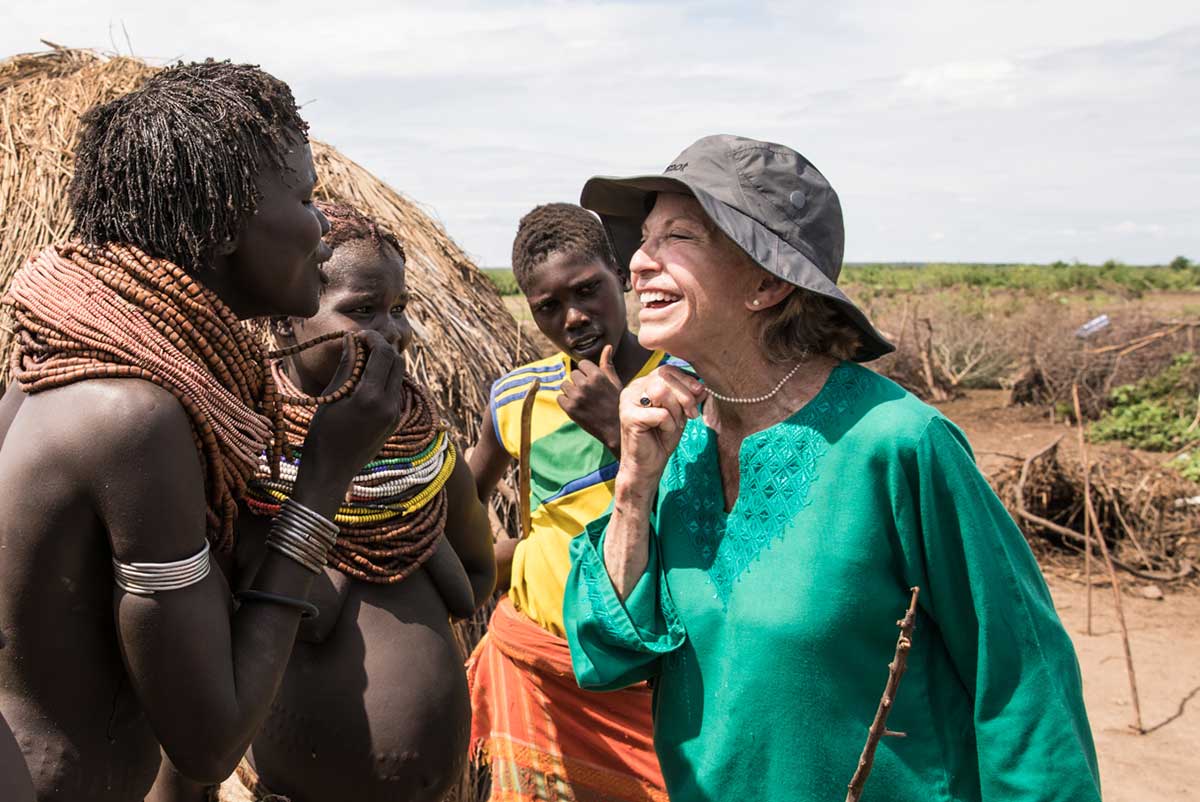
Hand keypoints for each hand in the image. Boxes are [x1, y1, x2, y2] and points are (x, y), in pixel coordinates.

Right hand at [301, 331, 406, 486]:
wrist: (332, 472)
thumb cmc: (322, 435)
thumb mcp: (331, 397)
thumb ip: (346, 367)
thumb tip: (352, 340)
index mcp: (371, 397)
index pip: (384, 354)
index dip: (373, 338)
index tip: (358, 335)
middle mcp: (389, 405)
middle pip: (397, 361)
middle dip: (382, 347)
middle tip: (362, 344)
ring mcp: (395, 414)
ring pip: (399, 376)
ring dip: (385, 362)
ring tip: (361, 361)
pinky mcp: (395, 422)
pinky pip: (395, 391)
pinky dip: (385, 378)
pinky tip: (366, 380)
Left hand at [558, 344, 622, 453]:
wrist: (616, 430)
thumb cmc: (617, 404)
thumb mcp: (615, 382)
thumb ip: (607, 364)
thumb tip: (607, 347)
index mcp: (597, 375)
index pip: (582, 364)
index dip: (587, 372)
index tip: (592, 382)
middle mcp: (585, 384)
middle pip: (573, 374)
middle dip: (579, 382)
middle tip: (589, 394)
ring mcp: (576, 397)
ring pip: (564, 385)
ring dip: (571, 391)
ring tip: (583, 400)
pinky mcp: (570, 409)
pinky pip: (560, 398)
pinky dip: (566, 402)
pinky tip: (577, 407)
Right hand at [616, 366, 705, 493]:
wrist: (647, 466)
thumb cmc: (662, 438)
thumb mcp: (680, 413)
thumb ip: (689, 396)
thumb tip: (703, 386)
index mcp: (643, 383)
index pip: (667, 370)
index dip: (687, 380)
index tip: (701, 392)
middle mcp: (632, 388)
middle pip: (665, 378)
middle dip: (685, 396)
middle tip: (692, 415)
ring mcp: (627, 401)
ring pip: (661, 392)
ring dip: (675, 411)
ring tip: (675, 424)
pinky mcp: (628, 417)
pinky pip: (660, 414)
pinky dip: (668, 425)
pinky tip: (663, 433)